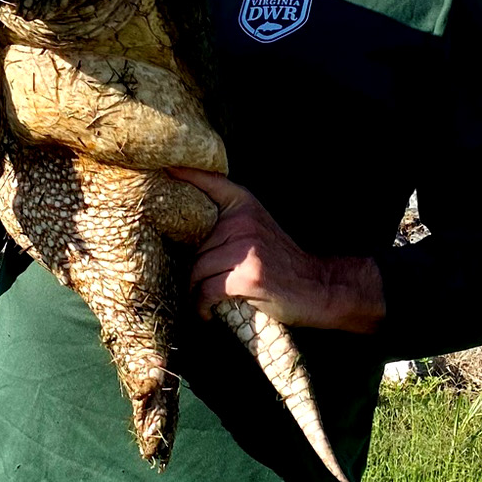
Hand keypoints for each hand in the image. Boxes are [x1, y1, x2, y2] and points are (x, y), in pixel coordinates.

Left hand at [170, 167, 384, 333]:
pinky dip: (202, 306)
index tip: (164, 168)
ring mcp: (246, 248)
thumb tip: (186, 231)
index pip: (210, 182)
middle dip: (193, 267)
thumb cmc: (281, 262)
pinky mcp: (247, 275)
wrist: (317, 287)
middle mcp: (243, 220)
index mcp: (244, 204)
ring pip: (197, 269)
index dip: (186, 173)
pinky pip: (206, 290)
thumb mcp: (258, 228)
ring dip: (195, 290)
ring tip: (201, 300)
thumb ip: (229, 222)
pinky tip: (207, 313)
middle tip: (197, 284)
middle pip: (194, 245)